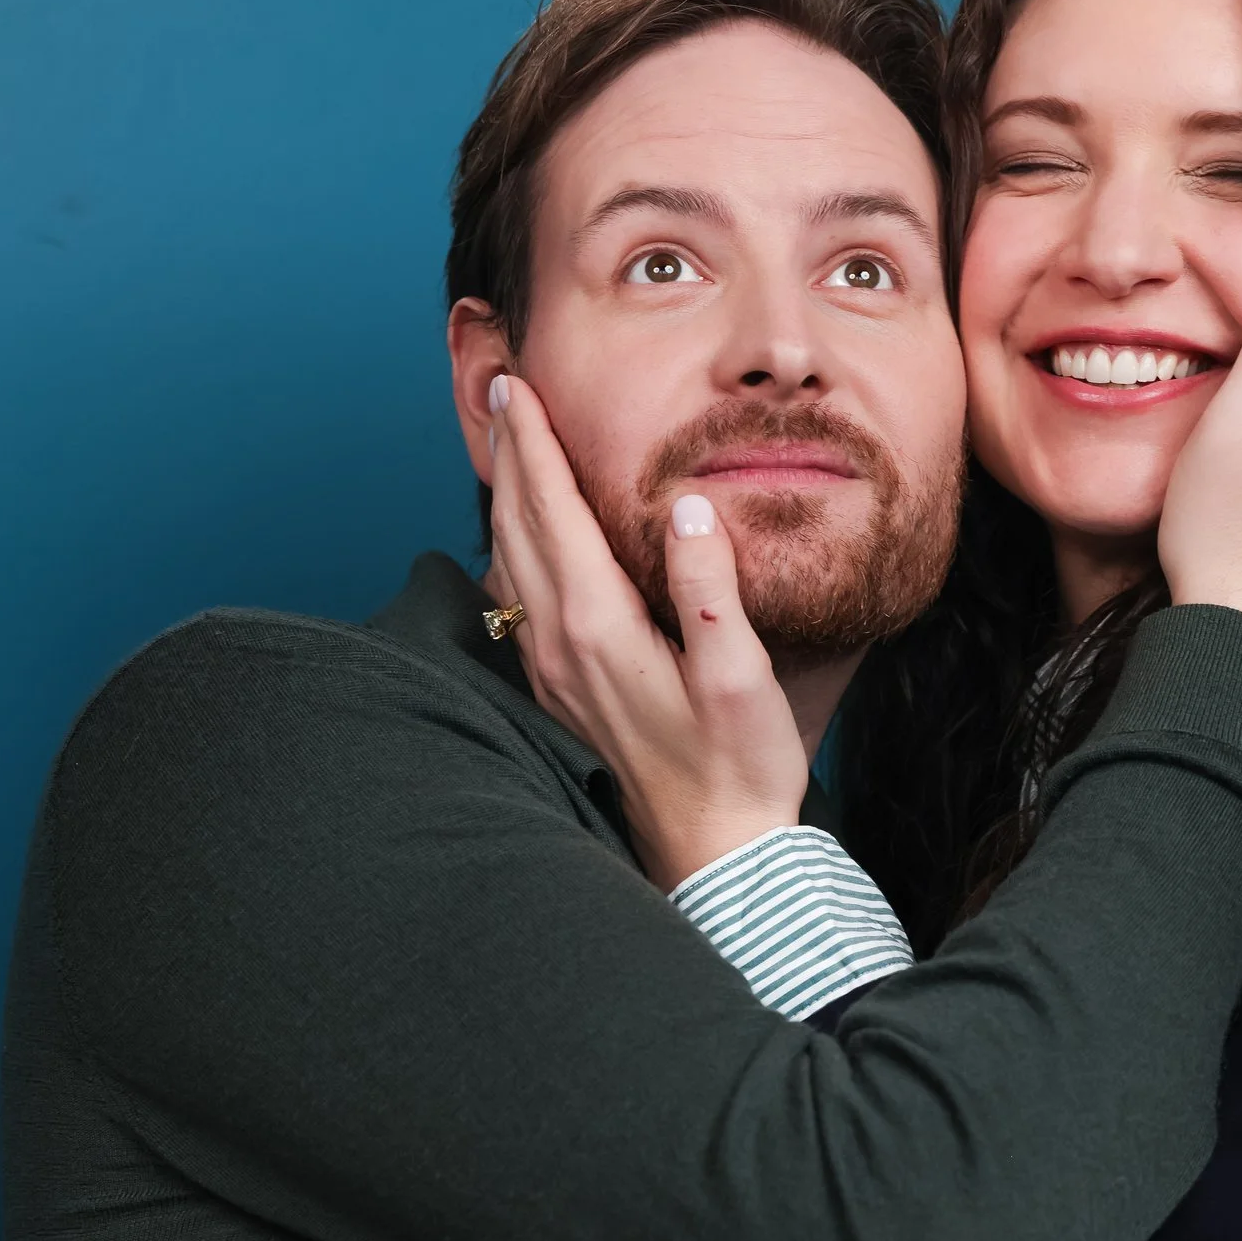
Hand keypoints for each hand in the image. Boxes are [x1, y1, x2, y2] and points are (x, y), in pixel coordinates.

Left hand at [485, 372, 809, 887]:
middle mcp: (559, 644)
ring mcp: (552, 670)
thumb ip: (710, 588)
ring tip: (507, 445)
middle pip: (517, 526)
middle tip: (501, 390)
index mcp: (598, 627)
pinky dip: (515, 545)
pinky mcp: (561, 689)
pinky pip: (520, 596)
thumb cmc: (738, 769)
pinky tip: (525, 537)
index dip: (533, 445)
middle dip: (508, 454)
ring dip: (506, 496)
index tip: (516, 387)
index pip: (554, 512)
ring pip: (510, 560)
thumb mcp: (740, 676)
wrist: (715, 853)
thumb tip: (688, 508)